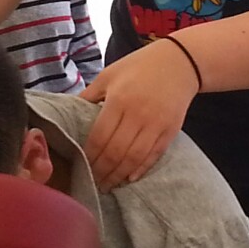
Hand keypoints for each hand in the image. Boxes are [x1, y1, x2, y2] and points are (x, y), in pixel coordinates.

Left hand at [79, 39, 197, 189]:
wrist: (180, 61)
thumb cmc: (139, 66)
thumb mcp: (109, 74)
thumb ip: (89, 95)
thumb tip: (67, 113)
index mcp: (119, 100)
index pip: (99, 137)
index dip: (89, 156)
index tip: (80, 168)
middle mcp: (138, 114)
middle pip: (115, 152)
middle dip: (101, 171)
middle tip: (91, 184)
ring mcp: (156, 124)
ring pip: (134, 158)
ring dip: (118, 175)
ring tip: (107, 186)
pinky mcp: (171, 130)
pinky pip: (154, 155)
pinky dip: (141, 169)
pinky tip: (129, 178)